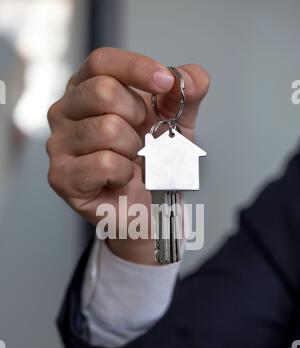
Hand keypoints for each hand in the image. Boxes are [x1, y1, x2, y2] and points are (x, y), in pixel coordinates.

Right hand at [46, 48, 209, 263]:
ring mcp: (58, 144)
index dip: (136, 68)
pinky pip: (105, 163)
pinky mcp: (61, 176)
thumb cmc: (152, 160)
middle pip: (102, 91)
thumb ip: (187, 93)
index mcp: (86, 88)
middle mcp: (64, 112)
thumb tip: (189, 78)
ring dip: (134, 150)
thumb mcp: (177, 120)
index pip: (102, 62)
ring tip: (130, 160)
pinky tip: (120, 179)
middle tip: (142, 138)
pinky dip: (125, 173)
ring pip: (107, 129)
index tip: (166, 82)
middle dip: (138, 118)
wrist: (146, 205)